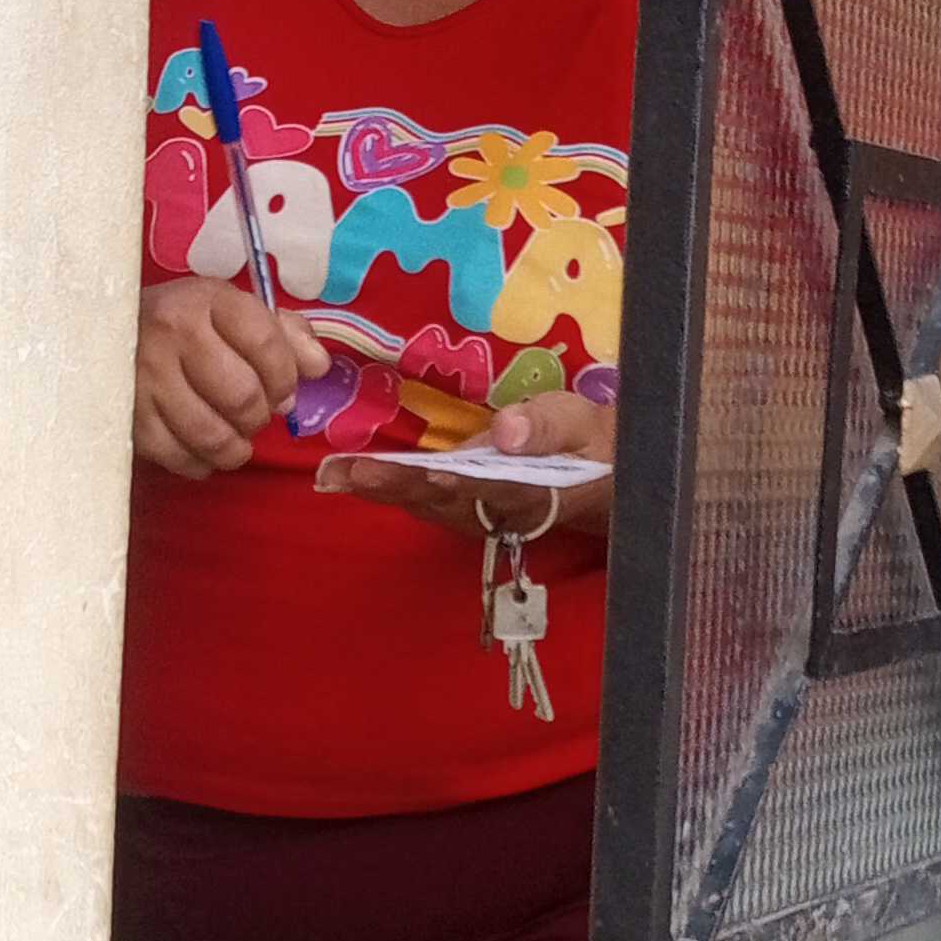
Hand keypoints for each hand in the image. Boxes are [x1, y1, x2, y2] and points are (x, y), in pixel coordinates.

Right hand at [134, 278, 329, 477]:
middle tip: (254, 415)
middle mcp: (172, 333)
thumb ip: (284, 334)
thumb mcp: (232, 312)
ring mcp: (145, 378)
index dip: (286, 378)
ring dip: (236, 448)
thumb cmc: (182, 324)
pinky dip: (202, 463)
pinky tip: (202, 449)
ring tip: (235, 439)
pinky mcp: (128, 417)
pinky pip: (180, 458)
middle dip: (260, 416)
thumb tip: (319, 367)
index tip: (283, 390)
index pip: (267, 345)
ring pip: (213, 435)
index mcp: (206, 300)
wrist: (102, 332)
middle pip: (242, 396)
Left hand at [323, 390, 616, 553]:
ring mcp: (481, 516)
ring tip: (334, 475)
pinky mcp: (470, 511)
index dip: (448, 478)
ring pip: (425, 504)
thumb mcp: (581, 424)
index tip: (419, 471)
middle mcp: (496, 511)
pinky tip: (357, 480)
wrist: (606, 480)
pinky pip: (425, 504)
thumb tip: (507, 431)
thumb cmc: (592, 443)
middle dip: (390, 485)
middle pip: (438, 498)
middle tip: (342, 472)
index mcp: (528, 489)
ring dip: (379, 491)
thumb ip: (547, 428)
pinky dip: (391, 491)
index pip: (481, 484)